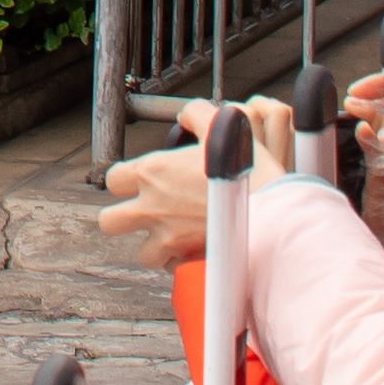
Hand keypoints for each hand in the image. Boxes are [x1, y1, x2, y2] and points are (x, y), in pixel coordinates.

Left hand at [94, 97, 292, 269]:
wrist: (274, 209)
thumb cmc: (247, 169)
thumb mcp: (220, 128)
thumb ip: (198, 115)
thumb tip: (187, 113)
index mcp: (153, 173)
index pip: (113, 179)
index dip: (123, 181)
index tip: (139, 182)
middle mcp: (153, 208)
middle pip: (109, 222)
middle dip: (122, 220)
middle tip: (142, 215)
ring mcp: (169, 239)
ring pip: (141, 254)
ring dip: (153, 247)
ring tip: (171, 237)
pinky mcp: (189, 263)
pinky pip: (174, 271)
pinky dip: (180, 265)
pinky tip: (194, 252)